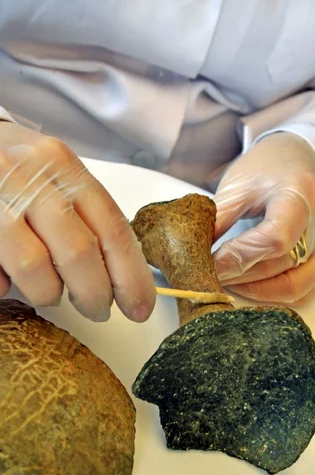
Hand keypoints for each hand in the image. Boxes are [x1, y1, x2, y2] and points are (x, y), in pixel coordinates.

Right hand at [0, 122, 154, 320]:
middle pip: (79, 252)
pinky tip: (9, 279)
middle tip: (98, 310)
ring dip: (48, 293)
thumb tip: (118, 271)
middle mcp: (29, 177)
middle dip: (94, 294)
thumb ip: (83, 211)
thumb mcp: (52, 171)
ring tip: (50, 292)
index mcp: (62, 164)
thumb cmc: (13, 165)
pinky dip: (6, 287)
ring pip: (34, 267)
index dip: (131, 275)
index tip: (140, 307)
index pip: (111, 228)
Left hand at [213, 132, 314, 305]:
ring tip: (230, 283)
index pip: (275, 239)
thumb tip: (194, 255)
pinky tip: (254, 288)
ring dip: (260, 291)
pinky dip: (279, 295)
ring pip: (298, 285)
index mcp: (299, 193)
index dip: (239, 258)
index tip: (211, 265)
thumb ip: (217, 220)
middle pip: (283, 264)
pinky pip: (308, 289)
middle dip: (242, 276)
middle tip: (212, 278)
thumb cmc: (266, 168)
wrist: (296, 158)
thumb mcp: (237, 187)